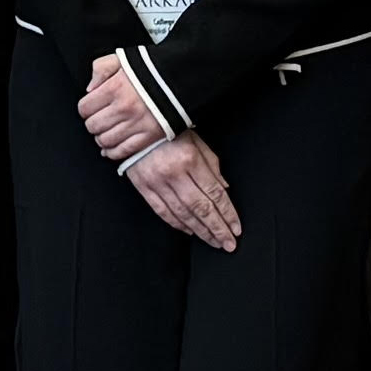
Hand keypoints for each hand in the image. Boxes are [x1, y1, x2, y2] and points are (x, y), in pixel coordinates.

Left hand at [77, 52, 166, 164]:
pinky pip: (123, 150)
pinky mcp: (149, 136)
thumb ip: (100, 69)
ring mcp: (136, 124)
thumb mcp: (122, 58)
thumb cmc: (152, 68)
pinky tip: (112, 148)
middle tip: (99, 120)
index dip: (86, 109)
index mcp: (114, 88)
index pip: (84, 108)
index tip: (91, 108)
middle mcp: (123, 108)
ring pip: (105, 140)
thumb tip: (90, 89)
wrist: (182, 77)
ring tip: (106, 132)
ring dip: (102, 138)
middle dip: (93, 123)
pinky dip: (114, 152)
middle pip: (93, 126)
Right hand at [125, 132, 241, 250]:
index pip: (214, 193)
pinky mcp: (144, 188)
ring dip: (200, 231)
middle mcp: (174, 174)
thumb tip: (224, 189)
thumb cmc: (170, 130)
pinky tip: (190, 231)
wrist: (134, 126)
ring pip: (183, 214)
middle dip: (217, 229)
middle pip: (201, 208)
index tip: (236, 228)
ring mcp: (157, 183)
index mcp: (190, 160)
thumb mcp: (197, 141)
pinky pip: (163, 211)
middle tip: (229, 244)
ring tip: (213, 242)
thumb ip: (212, 165)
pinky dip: (178, 224)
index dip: (228, 213)